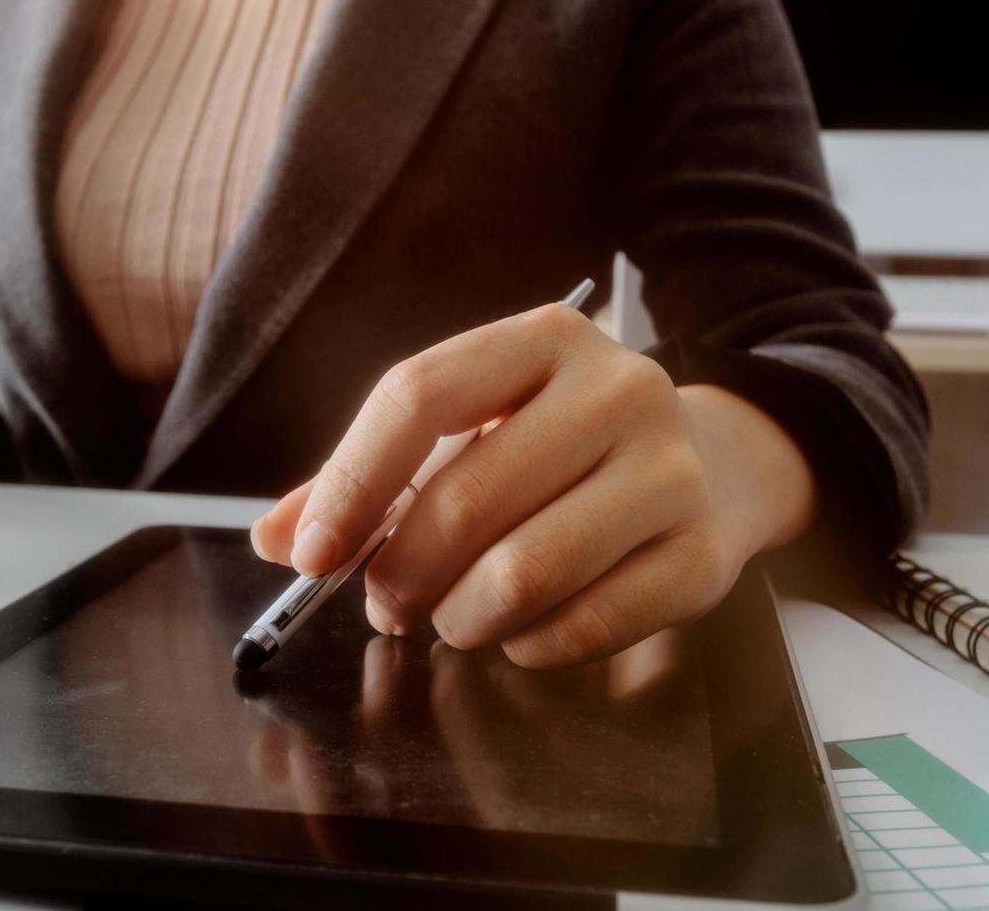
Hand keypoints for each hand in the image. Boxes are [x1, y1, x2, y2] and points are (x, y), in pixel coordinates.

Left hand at [248, 303, 816, 667]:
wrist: (713, 465)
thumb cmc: (555, 451)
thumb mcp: (467, 432)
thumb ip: (363, 478)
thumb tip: (276, 537)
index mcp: (542, 341)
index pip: (417, 396)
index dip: (350, 484)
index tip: (311, 554)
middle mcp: (619, 390)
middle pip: (465, 498)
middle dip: (401, 573)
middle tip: (386, 604)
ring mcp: (672, 471)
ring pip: (524, 573)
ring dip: (462, 618)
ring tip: (453, 619)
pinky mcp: (704, 554)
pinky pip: (585, 625)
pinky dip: (529, 646)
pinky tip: (520, 634)